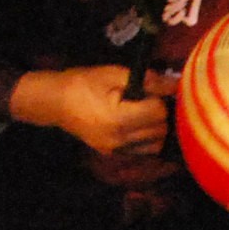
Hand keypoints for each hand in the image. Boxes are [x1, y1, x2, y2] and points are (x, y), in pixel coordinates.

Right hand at [11, 65, 171, 157]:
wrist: (53, 102)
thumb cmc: (82, 83)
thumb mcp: (113, 74)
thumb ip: (147, 80)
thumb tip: (174, 84)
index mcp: (118, 119)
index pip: (158, 112)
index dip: (157, 98)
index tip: (146, 91)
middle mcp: (118, 139)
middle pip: (160, 129)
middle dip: (157, 113)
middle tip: (143, 100)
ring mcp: (115, 150)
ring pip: (156, 143)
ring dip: (155, 127)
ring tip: (140, 113)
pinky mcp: (113, 154)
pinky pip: (143, 150)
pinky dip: (146, 138)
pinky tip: (135, 125)